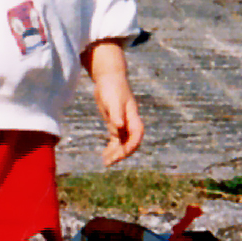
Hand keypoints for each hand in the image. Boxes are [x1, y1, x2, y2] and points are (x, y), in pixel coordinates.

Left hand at [82, 40, 144, 166]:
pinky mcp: (114, 124)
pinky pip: (115, 140)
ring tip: (106, 162)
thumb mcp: (113, 100)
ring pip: (122, 142)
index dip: (132, 144)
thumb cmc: (111, 87)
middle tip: (110, 161)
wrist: (108, 78)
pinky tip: (104, 155)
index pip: (137, 134)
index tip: (123, 152)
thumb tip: (119, 126)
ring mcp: (122, 124)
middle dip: (122, 153)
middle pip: (130, 141)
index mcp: (132, 116)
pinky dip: (111, 148)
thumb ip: (116, 114)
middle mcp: (129, 122)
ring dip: (116, 153)